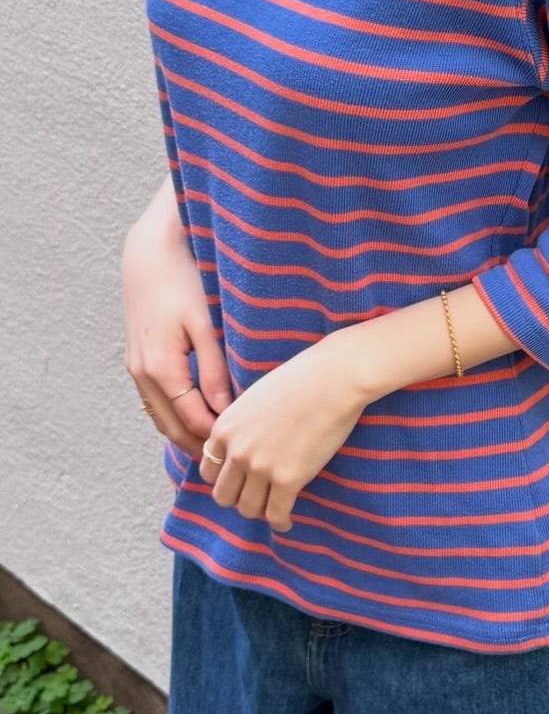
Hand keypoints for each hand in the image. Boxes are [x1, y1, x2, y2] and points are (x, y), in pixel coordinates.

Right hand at [123, 202, 232, 458]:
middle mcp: (143, 374)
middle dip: (200, 445)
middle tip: (232, 461)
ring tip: (218, 447)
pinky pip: (156, 400)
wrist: (151, 252)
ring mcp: (136, 368)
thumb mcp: (206, 326)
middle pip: (172, 426)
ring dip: (185, 433)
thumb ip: (215, 370)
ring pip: (161, 416)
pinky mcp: (138, 359)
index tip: (245, 448)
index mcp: (161, 369)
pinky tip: (200, 418)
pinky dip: (176, 415)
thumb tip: (225, 408)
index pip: (191, 420)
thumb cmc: (185, 282)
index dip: (217, 438)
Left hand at [199, 338, 369, 533]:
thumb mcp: (257, 396)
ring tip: (274, 508)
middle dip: (238, 498)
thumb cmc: (303, 378)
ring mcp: (260, 467)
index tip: (240, 481)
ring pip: (247, 508)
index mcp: (224, 429)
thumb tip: (250, 439)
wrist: (334, 379)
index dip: (225, 478)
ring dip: (260, 511)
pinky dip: (280, 522)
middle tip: (257, 496)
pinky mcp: (288, 479)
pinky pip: (276, 514)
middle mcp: (236, 451)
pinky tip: (287, 521)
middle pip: (223, 495)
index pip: (208, 469)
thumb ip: (244, 422)